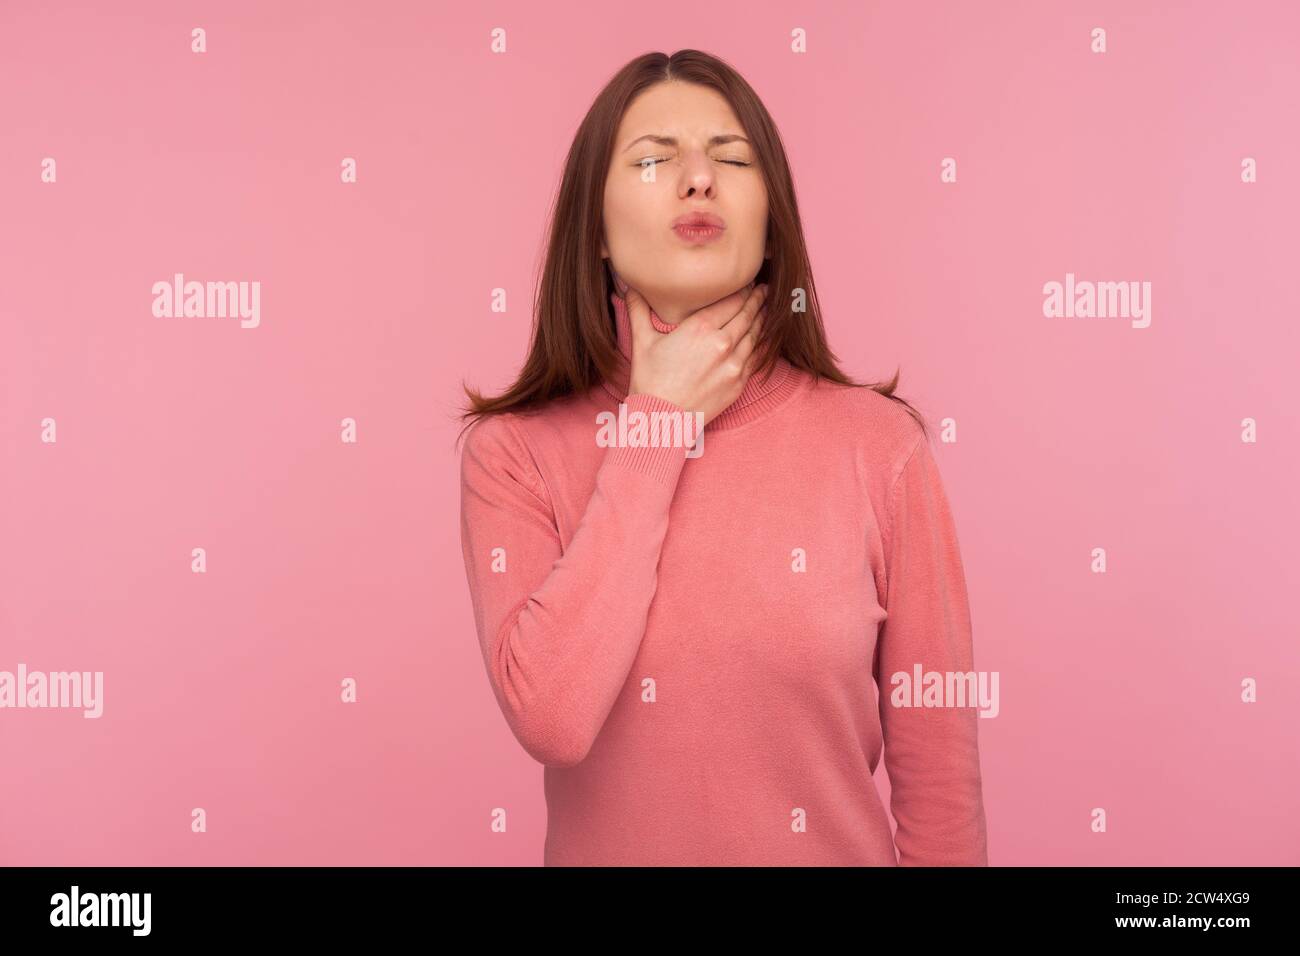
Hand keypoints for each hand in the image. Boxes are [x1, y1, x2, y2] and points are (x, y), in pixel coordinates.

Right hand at [625, 283, 769, 426]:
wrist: (661, 420)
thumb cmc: (649, 381)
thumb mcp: (642, 342)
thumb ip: (638, 310)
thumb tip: (628, 287)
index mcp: (701, 328)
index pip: (731, 300)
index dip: (742, 289)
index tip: (747, 281)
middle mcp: (723, 344)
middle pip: (747, 314)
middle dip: (756, 299)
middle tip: (763, 288)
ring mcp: (734, 365)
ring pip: (755, 335)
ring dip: (761, 319)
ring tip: (765, 308)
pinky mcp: (739, 384)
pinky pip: (756, 358)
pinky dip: (760, 344)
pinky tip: (761, 337)